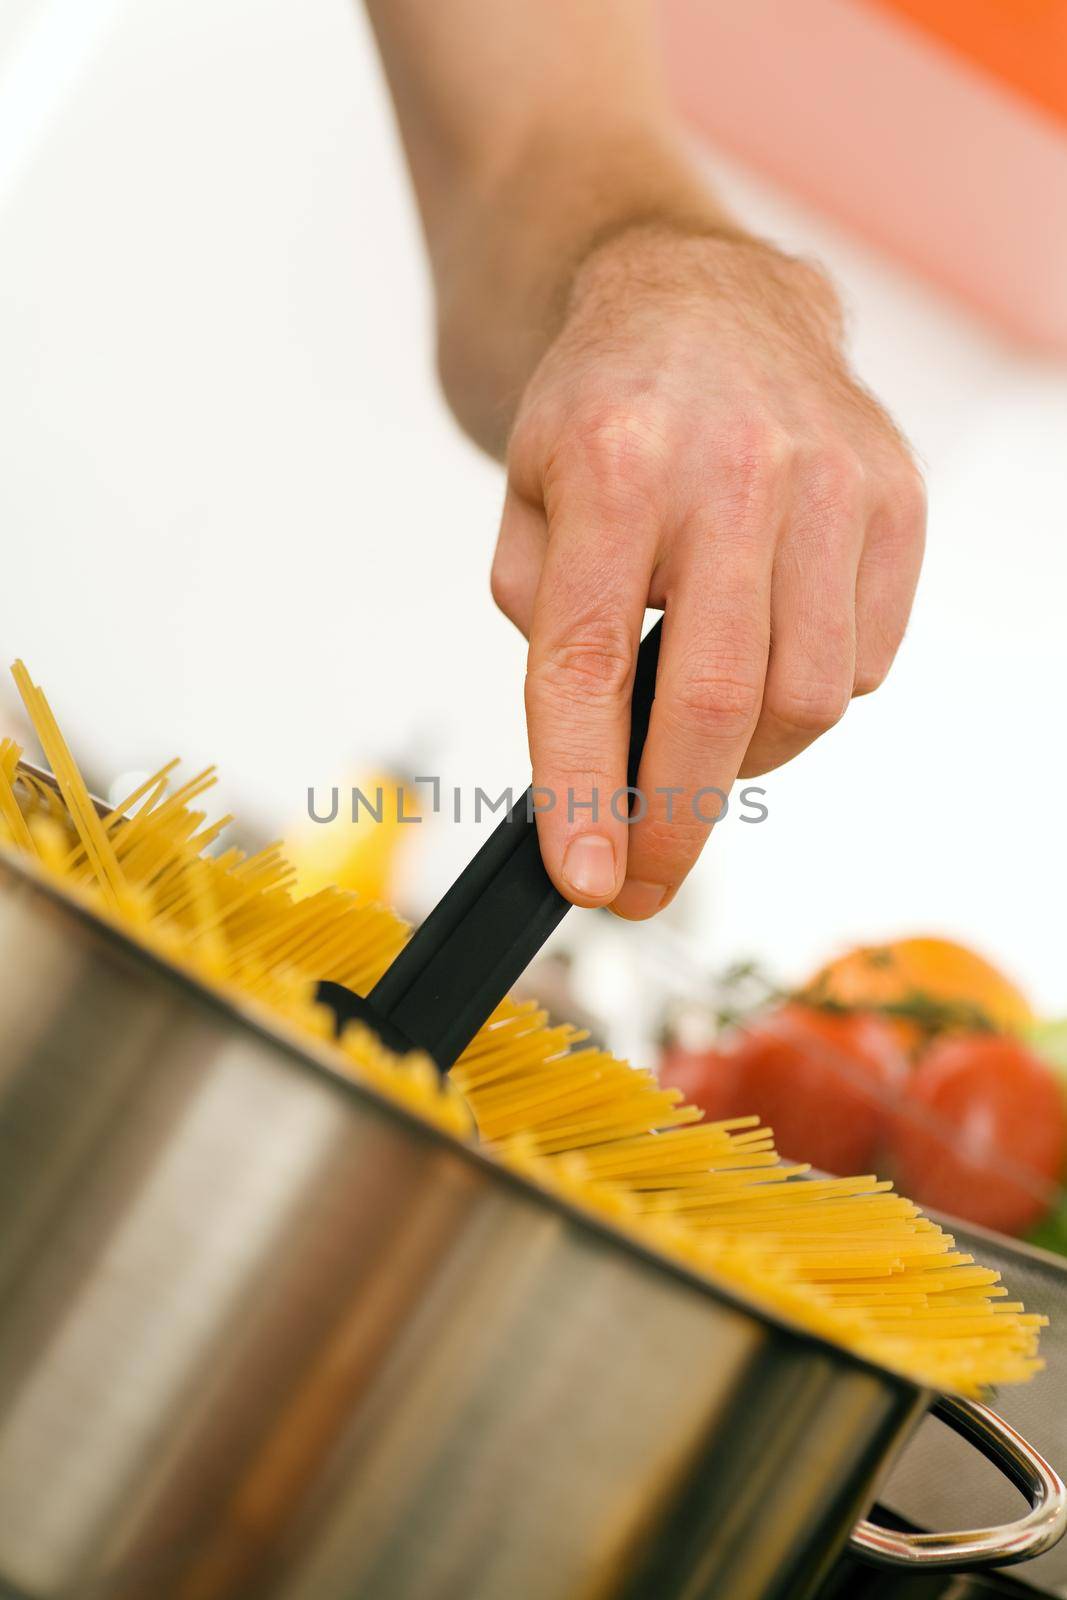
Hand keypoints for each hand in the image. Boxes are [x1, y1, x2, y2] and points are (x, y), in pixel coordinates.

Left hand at [490, 227, 925, 917]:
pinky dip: (807, 695)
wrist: (706, 302)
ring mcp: (832, 483)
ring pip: (808, 699)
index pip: (589, 659)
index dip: (586, 788)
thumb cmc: (608, 413)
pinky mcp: (896, 503)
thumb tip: (598, 749)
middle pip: (716, 701)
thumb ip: (543, 616)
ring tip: (697, 736)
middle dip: (675, 822)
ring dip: (744, 756)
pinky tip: (763, 655)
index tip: (587, 880)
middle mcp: (735, 469)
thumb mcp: (527, 497)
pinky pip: (864, 662)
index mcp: (614, 463)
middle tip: (642, 880)